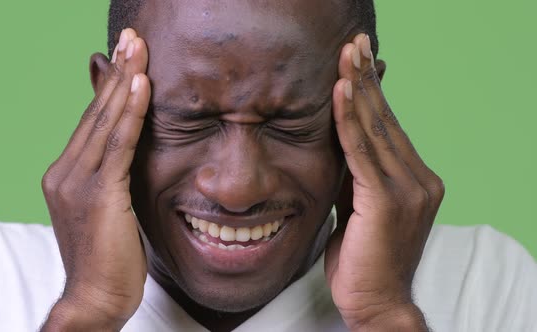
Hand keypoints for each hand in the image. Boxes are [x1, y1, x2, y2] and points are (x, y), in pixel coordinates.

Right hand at [40, 29, 150, 330]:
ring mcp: (77, 181)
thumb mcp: (109, 205)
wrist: (96, 298)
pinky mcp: (97, 193)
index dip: (110, 86)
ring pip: (104, 121)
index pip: (92, 120)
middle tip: (132, 38)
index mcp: (66, 173)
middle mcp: (65, 171)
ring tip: (137, 48)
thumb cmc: (108, 256)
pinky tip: (140, 84)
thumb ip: (112, 173)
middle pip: (96, 112)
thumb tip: (126, 148)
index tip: (125, 56)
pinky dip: (129, 112)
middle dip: (117, 72)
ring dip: (124, 81)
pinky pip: (117, 144)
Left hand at [324, 34, 444, 330]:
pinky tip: (341, 91)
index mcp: (414, 179)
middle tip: (354, 43)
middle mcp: (419, 179)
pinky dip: (350, 119)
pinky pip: (363, 152)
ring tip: (347, 54)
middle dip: (366, 78)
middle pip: (386, 119)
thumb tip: (341, 140)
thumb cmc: (364, 258)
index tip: (360, 61)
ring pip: (377, 129)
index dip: (373, 92)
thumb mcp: (359, 206)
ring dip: (358, 88)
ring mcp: (409, 189)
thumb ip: (356, 174)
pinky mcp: (388, 201)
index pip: (389, 127)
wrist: (376, 303)